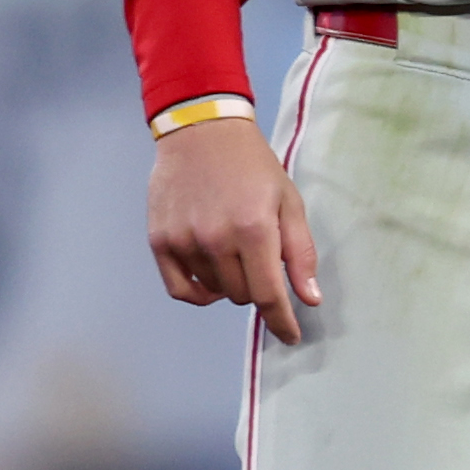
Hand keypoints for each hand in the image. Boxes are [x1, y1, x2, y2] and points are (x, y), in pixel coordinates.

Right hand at [145, 114, 321, 344]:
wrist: (202, 133)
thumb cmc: (253, 168)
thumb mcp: (288, 202)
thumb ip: (300, 252)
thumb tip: (310, 299)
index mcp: (254, 229)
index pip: (269, 294)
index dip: (282, 322)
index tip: (291, 337)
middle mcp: (216, 239)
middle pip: (243, 295)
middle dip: (258, 287)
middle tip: (259, 257)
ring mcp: (184, 241)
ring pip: (215, 292)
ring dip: (229, 283)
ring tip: (233, 248)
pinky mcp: (160, 241)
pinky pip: (180, 289)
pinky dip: (199, 292)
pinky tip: (210, 278)